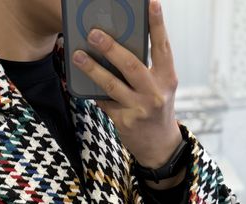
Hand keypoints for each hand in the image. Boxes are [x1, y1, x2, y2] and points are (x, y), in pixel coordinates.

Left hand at [73, 0, 182, 184]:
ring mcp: (139, 108)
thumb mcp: (161, 86)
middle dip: (111, 48)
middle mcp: (155, 92)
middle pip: (130, 65)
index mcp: (168, 77)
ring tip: (78, 55)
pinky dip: (92, 91)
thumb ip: (148, 68)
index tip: (150, 2)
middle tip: (94, 33)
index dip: (157, 23)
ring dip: (92, 69)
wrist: (160, 146)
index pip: (163, 46)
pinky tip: (79, 82)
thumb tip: (119, 46)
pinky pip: (104, 102)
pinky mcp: (124, 121)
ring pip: (111, 85)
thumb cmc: (157, 108)